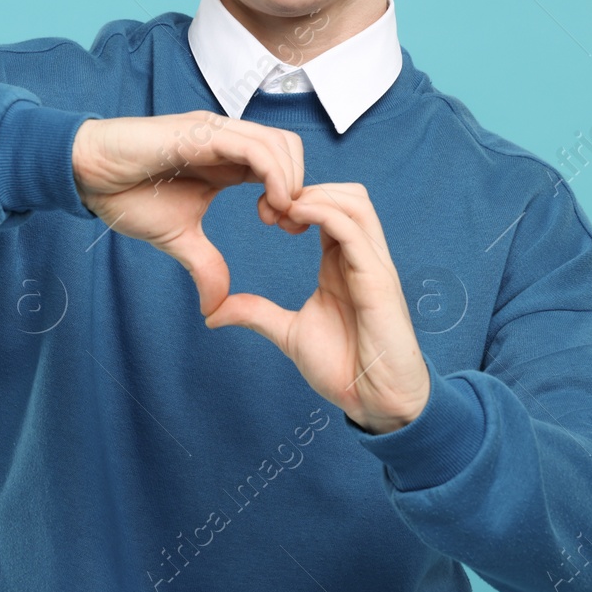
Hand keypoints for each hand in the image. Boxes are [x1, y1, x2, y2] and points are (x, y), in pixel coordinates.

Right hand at [71, 111, 303, 315]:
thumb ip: (205, 265)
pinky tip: (269, 204)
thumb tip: (216, 308)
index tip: (286, 228)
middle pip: (291, 149)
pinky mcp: (201, 132)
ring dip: (291, 182)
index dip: (295, 195)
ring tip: (277, 216)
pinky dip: (274, 174)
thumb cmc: (126, 193)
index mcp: (227, 161)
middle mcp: (227, 140)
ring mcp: (216, 132)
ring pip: (279, 144)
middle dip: (301, 187)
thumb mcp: (178, 238)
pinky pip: (254, 146)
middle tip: (285, 223)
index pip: (282, 164)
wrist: (87, 173)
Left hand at [204, 182, 430, 434]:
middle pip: (345, 193)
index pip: (328, 207)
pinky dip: (324, 213)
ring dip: (315, 195)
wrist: (376, 402)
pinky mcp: (378, 279)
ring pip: (355, 201)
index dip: (294, 199)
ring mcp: (373, 265)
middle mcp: (361, 257)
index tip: (263, 214)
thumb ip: (257, 314)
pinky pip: (355, 230)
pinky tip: (296, 218)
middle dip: (304, 189)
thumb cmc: (344, 368)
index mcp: (341, 263)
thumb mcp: (289, 334)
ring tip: (282, 213)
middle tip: (269, 209)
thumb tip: (214, 311)